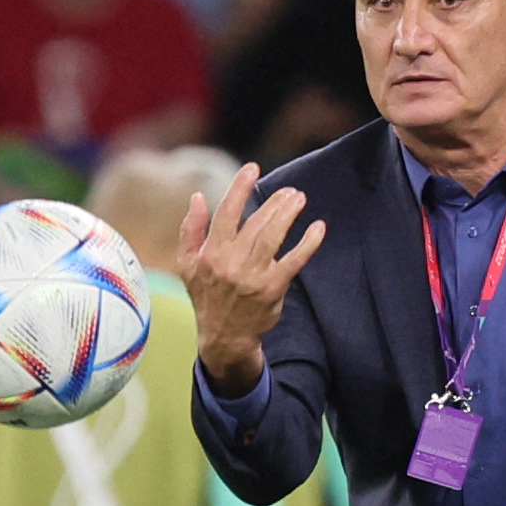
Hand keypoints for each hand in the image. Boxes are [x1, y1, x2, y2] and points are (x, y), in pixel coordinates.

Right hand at [177, 163, 325, 396]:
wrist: (224, 338)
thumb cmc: (206, 296)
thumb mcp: (187, 264)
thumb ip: (190, 230)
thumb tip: (197, 196)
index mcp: (210, 253)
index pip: (226, 213)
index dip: (239, 188)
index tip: (253, 168)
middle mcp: (231, 262)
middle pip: (256, 223)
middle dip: (275, 202)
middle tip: (290, 190)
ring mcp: (253, 276)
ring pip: (273, 237)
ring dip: (289, 214)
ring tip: (299, 198)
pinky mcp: (272, 289)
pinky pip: (294, 261)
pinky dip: (308, 243)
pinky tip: (318, 227)